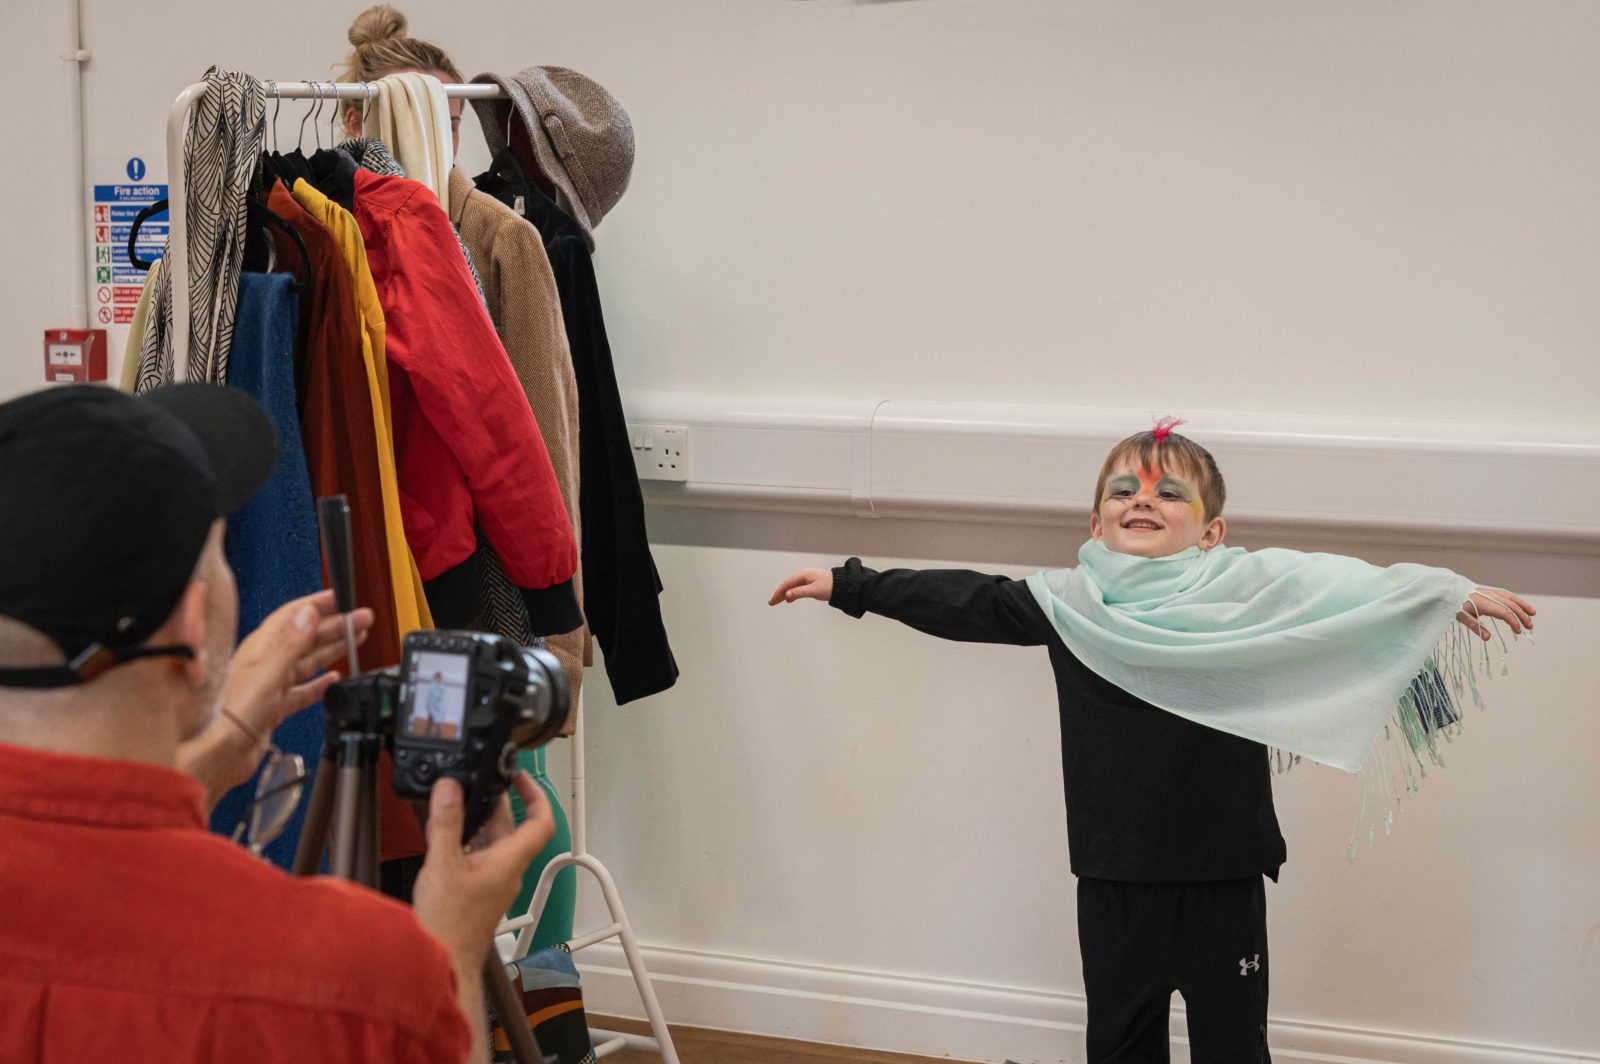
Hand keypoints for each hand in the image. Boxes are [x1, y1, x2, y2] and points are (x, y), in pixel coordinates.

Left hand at [177, 590, 373, 805]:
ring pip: (309, 661)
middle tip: (362, 619)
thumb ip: (291, 644)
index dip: (318, 604)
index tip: (342, 598)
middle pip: (307, 636)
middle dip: (336, 626)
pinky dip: (321, 684)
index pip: (293, 615)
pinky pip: (304, 689)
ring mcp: (271, 684)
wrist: (222, 753)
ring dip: (332, 649)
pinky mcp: (276, 705)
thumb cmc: (232, 715)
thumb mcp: (268, 675)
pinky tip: (334, 680)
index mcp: (260, 648)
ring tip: (355, 639)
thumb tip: (309, 613)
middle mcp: (265, 662)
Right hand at [413, 772, 553, 959]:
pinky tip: (446, 839)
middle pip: (512, 828)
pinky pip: (479, 858)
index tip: (519, 776)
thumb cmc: (450, 927)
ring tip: (455, 807)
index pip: (541, 822)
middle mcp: (508, 871)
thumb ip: (446, 823)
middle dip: (495, 804)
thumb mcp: (443, 864)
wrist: (444, 963)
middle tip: (476, 786)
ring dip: (478, 823)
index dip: (536, 794)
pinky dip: (467, 842)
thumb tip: (451, 789)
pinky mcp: (479, 892)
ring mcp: (494, 882)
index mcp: (510, 861)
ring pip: (493, 843)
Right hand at [768, 568, 832, 605]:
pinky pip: (797, 588)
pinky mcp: (810, 583)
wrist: (843, 584)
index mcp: (803, 575)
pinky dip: (791, 594)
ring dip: (784, 594)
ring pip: (792, 587)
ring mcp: (806, 579)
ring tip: (776, 602)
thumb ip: (799, 592)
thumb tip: (787, 595)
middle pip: (788, 585)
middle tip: (771, 603)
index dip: (778, 592)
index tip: (773, 600)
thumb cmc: (830, 586)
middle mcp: (803, 575)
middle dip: (779, 594)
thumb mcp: (814, 590)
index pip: (787, 584)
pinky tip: (788, 599)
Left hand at [1456, 588, 1534, 640]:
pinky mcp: (1491, 591)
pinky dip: (1517, 600)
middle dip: (1522, 616)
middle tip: (1530, 627)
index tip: (1518, 631)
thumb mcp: (1462, 617)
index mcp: (1483, 603)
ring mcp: (1491, 592)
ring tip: (1532, 614)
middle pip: (1511, 605)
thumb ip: (1475, 627)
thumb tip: (1488, 639)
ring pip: (1511, 598)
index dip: (1513, 621)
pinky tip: (1522, 606)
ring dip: (1523, 606)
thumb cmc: (1455, 604)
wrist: (1450, 589)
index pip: (1504, 612)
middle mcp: (1490, 596)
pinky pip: (1507, 595)